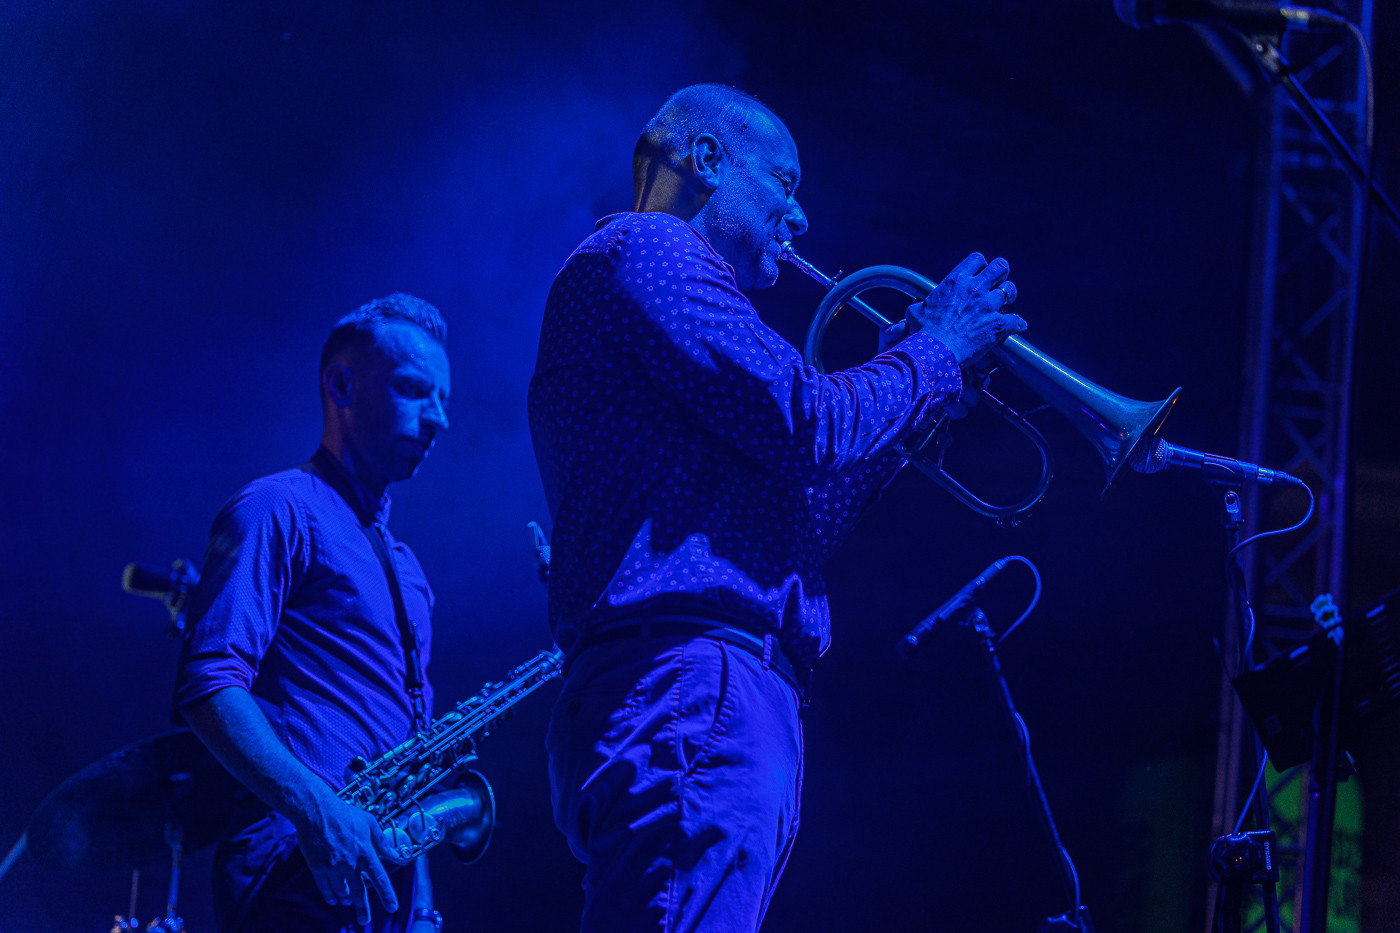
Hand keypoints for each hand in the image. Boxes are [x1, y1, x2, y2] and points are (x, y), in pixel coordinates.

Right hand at [295, 794, 399, 926]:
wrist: (317, 812)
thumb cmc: (346, 815)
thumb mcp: (370, 823)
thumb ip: (382, 842)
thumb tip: (395, 854)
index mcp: (366, 853)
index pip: (379, 879)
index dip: (387, 894)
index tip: (393, 907)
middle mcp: (351, 863)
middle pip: (359, 892)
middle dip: (363, 909)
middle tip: (364, 920)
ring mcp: (333, 867)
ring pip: (342, 891)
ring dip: (347, 899)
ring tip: (349, 902)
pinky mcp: (318, 868)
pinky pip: (325, 888)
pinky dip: (331, 896)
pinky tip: (334, 899)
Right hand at [904, 252, 1025, 362]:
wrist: (935, 352)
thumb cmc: (923, 333)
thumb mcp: (916, 312)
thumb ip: (921, 306)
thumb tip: (917, 309)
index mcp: (956, 282)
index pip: (977, 259)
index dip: (981, 266)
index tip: (980, 274)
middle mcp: (975, 289)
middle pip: (1000, 267)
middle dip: (1002, 274)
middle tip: (999, 284)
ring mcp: (988, 305)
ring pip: (1010, 290)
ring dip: (1009, 296)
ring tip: (1006, 303)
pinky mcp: (998, 324)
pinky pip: (1016, 319)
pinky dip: (1017, 323)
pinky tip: (1016, 326)